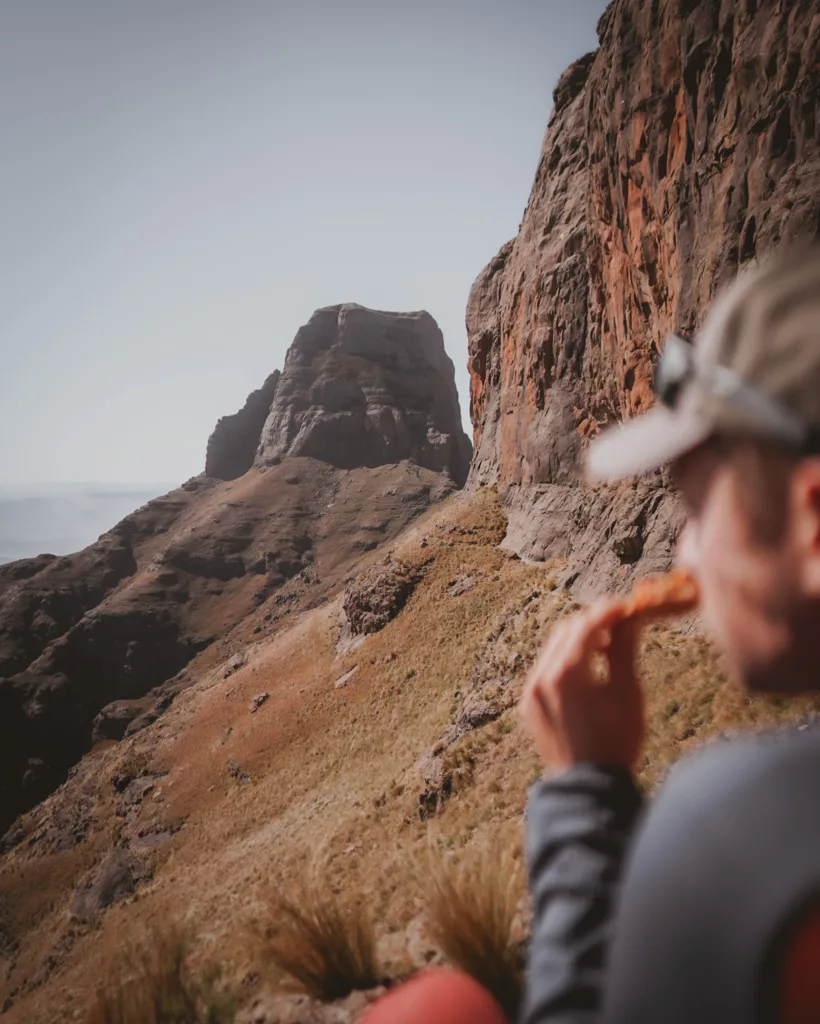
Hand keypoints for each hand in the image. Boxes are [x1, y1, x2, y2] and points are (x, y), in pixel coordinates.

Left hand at [518, 600, 644, 771]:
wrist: (588, 787)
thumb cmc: (616, 741)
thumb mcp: (627, 693)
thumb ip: (624, 650)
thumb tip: (630, 618)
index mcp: (567, 673)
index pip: (588, 624)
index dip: (610, 611)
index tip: (629, 607)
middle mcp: (542, 677)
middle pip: (567, 630)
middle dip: (593, 622)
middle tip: (621, 625)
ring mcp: (531, 691)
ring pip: (554, 647)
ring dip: (579, 640)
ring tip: (607, 648)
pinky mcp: (529, 703)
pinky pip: (545, 668)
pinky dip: (565, 661)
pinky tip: (588, 671)